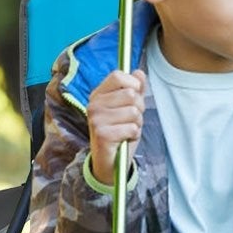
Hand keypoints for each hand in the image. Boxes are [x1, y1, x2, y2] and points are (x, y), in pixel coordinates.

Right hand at [87, 68, 146, 185]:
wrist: (110, 159)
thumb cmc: (120, 130)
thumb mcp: (130, 107)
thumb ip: (135, 89)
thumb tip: (139, 72)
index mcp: (98, 94)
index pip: (118, 76)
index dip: (133, 84)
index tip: (135, 95)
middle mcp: (94, 104)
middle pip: (131, 94)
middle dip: (139, 108)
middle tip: (130, 119)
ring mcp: (96, 119)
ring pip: (134, 112)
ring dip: (137, 123)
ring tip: (126, 129)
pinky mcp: (102, 134)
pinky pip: (132, 128)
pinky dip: (134, 134)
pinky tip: (124, 138)